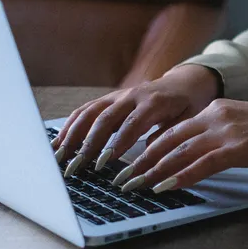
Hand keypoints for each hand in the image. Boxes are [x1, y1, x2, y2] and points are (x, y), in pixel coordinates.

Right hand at [51, 64, 219, 176]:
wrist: (184, 82)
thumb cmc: (188, 104)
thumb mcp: (188, 119)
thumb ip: (169, 134)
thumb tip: (149, 153)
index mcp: (153, 101)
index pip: (131, 123)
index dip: (117, 143)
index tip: (104, 163)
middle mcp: (131, 95)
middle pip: (104, 119)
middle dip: (87, 144)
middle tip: (75, 166)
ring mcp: (117, 95)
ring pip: (89, 113)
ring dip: (72, 135)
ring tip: (59, 157)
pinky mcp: (108, 98)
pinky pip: (85, 110)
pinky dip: (70, 126)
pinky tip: (58, 142)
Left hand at [112, 99, 247, 193]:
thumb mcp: (247, 130)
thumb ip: (223, 138)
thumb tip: (202, 158)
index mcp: (218, 108)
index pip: (174, 129)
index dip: (149, 148)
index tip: (132, 163)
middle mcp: (217, 114)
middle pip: (169, 139)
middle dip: (141, 161)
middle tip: (122, 178)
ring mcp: (227, 129)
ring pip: (179, 151)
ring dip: (153, 171)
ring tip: (134, 186)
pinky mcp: (239, 147)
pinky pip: (202, 163)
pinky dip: (180, 176)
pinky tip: (165, 187)